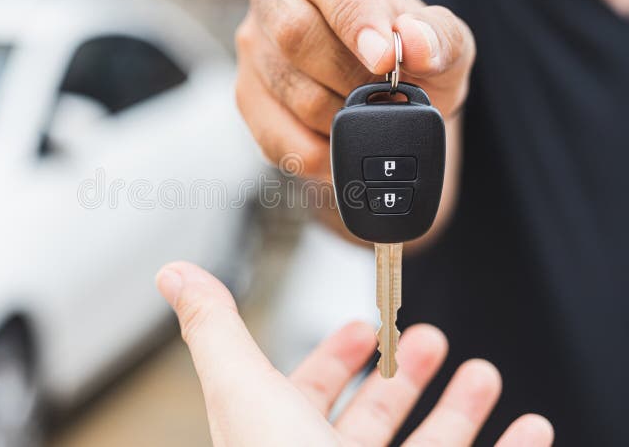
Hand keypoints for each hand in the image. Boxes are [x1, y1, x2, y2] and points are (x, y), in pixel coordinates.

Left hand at [156, 261, 552, 446]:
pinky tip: (530, 428)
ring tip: (482, 372)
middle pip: (373, 417)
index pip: (310, 390)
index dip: (336, 355)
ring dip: (459, 408)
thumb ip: (215, 330)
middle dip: (404, 372)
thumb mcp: (244, 392)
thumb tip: (173, 274)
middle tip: (429, 339)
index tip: (365, 327)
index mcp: (285, 438)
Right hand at [236, 0, 474, 179]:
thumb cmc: (407, 54)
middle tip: (385, 95)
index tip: (386, 60)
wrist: (383, 94)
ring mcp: (253, 47)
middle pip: (294, 34)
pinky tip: (343, 140)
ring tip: (368, 114)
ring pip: (289, 90)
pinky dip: (320, 151)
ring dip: (339, 116)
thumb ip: (441, 36)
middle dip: (349, 76)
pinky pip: (276, 135)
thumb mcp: (444, 40)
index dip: (355, 20)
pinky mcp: (246, 96)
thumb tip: (415, 41)